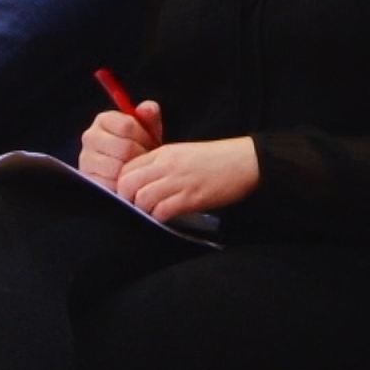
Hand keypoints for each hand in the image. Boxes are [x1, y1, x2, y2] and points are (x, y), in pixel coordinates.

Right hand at [78, 101, 163, 186]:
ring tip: (138, 170)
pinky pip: (111, 184)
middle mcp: (90, 137)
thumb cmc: (138, 146)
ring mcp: (86, 159)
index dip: (144, 136)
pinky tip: (127, 181)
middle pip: (124, 148)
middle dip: (140, 155)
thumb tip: (147, 108)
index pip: (127, 126)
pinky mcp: (88, 179)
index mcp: (104, 120)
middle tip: (146, 160)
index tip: (150, 143)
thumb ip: (150, 115)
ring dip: (132, 171)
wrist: (128, 171)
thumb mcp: (147, 129)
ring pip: (118, 168)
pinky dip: (122, 185)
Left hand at [115, 137, 257, 220]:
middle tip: (139, 206)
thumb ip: (161, 165)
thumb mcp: (182, 153)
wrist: (245, 161)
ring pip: (142, 199)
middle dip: (128, 199)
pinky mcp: (191, 197)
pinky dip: (161, 217)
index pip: (127, 168)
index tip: (131, 194)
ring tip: (156, 212)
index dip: (124, 184)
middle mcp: (166, 165)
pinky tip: (169, 216)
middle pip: (127, 184)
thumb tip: (142, 183)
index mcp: (163, 152)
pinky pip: (162, 211)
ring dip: (144, 210)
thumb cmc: (215, 159)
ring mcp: (178, 181)